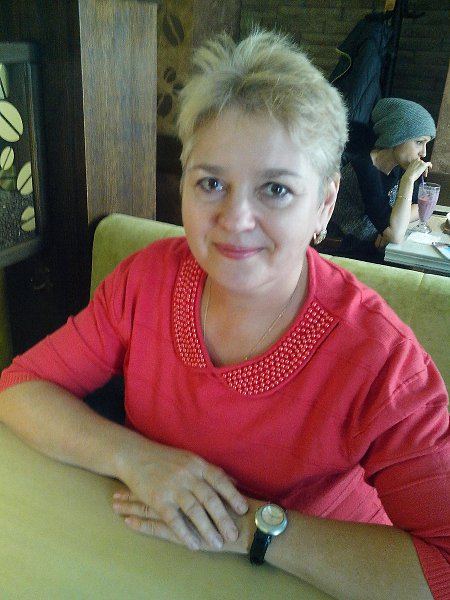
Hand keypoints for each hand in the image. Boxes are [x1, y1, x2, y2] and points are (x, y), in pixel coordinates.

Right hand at [112, 445, 247, 550]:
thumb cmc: (166, 459)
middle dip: (223, 518)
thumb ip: (211, 472)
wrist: (135, 455)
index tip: (243, 509)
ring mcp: (172, 487)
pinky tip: (193, 545)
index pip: (219, 480)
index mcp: (197, 464)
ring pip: (194, 510)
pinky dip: (185, 533)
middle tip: (233, 534)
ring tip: (217, 543)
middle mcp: (187, 475)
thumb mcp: (191, 459)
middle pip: (209, 498)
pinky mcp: (158, 499)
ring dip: (207, 529)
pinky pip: (174, 519)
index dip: (232, 495)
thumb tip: (235, 483)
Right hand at [403, 158, 431, 182]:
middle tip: (422, 173)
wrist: (409, 176)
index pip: (418, 161)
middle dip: (422, 168)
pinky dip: (430, 165)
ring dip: (425, 169)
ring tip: (424, 174)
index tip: (419, 169)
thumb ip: (414, 167)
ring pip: (425, 164)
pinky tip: (430, 167)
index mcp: (412, 160)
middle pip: (422, 163)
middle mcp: (417, 160)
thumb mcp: (410, 169)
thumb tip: (417, 169)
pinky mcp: (424, 164)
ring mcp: (421, 162)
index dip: (419, 165)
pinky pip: (429, 163)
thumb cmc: (408, 175)